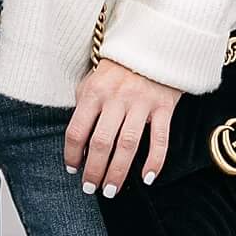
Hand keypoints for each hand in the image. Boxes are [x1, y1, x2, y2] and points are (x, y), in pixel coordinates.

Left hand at [65, 58, 179, 195]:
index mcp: (94, 92)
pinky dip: (155, 160)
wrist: (155, 46)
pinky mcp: (163, 107)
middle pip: (101, 142)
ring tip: (111, 190)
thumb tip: (78, 142)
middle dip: (94, 171)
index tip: (73, 169)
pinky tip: (147, 178)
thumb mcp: (93, 80)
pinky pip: (160, 139)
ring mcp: (141, 103)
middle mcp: (116, 98)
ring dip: (118, 171)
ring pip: (127, 144)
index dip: (72, 154)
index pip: (77, 130)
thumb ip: (84, 106)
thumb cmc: (119, 68)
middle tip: (90, 189)